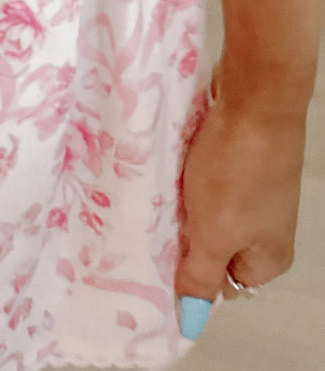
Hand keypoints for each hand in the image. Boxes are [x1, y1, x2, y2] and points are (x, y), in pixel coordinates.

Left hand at [177, 60, 306, 307]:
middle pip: (212, 242)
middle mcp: (266, 226)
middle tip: (150, 225)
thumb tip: (192, 320)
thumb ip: (201, 276)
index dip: (188, 274)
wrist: (256, 97)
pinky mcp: (240, 155)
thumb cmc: (239, 169)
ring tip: (157, 193)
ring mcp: (254, 188)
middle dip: (182, 234)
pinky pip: (205, 175)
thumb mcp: (213, 233)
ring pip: (205, 206)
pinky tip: (168, 165)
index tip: (154, 262)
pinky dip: (187, 172)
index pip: (221, 284)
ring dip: (181, 201)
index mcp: (268, 258)